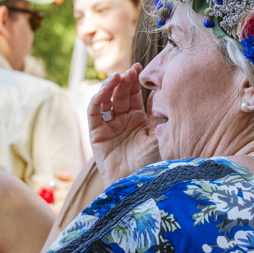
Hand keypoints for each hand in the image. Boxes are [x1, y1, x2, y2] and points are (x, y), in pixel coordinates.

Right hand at [89, 64, 159, 184]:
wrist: (137, 184)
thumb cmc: (151, 164)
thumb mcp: (159, 136)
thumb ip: (157, 115)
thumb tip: (160, 92)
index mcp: (137, 121)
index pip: (133, 95)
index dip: (134, 81)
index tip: (140, 68)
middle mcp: (122, 122)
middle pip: (119, 95)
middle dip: (123, 81)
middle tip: (130, 71)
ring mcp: (108, 128)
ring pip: (105, 100)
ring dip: (110, 87)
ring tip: (117, 77)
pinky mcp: (96, 135)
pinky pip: (94, 113)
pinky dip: (98, 99)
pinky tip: (105, 89)